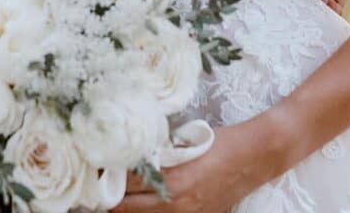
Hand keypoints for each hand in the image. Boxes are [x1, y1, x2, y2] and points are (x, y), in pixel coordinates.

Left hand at [113, 121, 277, 212]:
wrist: (252, 159)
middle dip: (110, 197)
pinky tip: (142, 202)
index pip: (124, 185)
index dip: (106, 176)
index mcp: (170, 180)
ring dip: (126, 208)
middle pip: (125, 209)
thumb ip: (156, 152)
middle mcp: (175, 204)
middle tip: (101, 183)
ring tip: (117, 194)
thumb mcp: (182, 143)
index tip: (97, 167)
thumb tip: (126, 153)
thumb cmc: (218, 143)